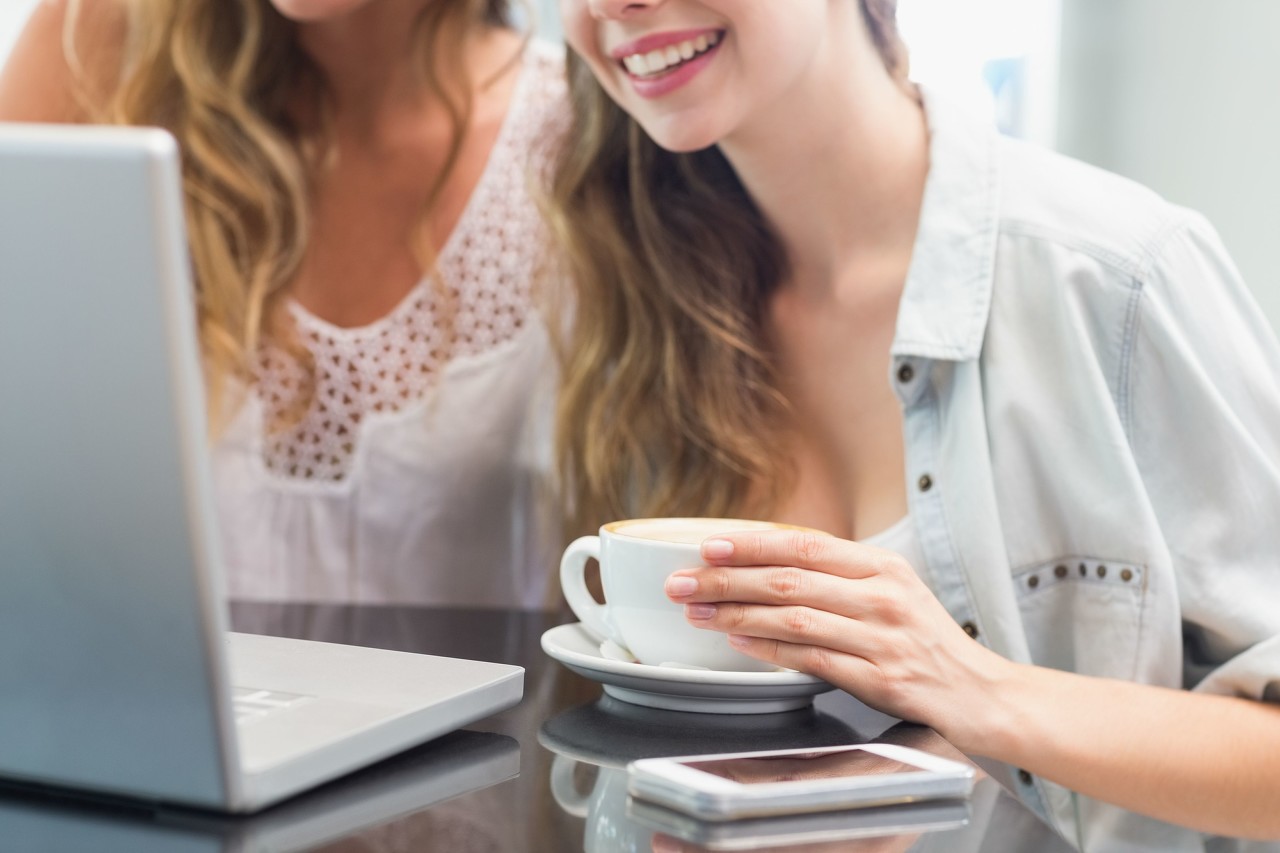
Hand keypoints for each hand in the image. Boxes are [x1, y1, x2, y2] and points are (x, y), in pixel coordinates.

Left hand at [664, 530, 1010, 747]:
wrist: (980, 692)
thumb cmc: (925, 640)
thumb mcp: (890, 590)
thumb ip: (837, 576)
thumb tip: (765, 564)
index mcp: (881, 565)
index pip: (805, 543)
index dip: (752, 542)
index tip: (707, 545)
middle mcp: (883, 595)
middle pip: (789, 579)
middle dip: (726, 579)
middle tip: (681, 581)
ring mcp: (883, 637)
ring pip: (794, 618)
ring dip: (736, 615)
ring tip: (697, 613)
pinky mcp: (881, 678)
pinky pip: (812, 659)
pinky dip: (769, 651)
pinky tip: (737, 645)